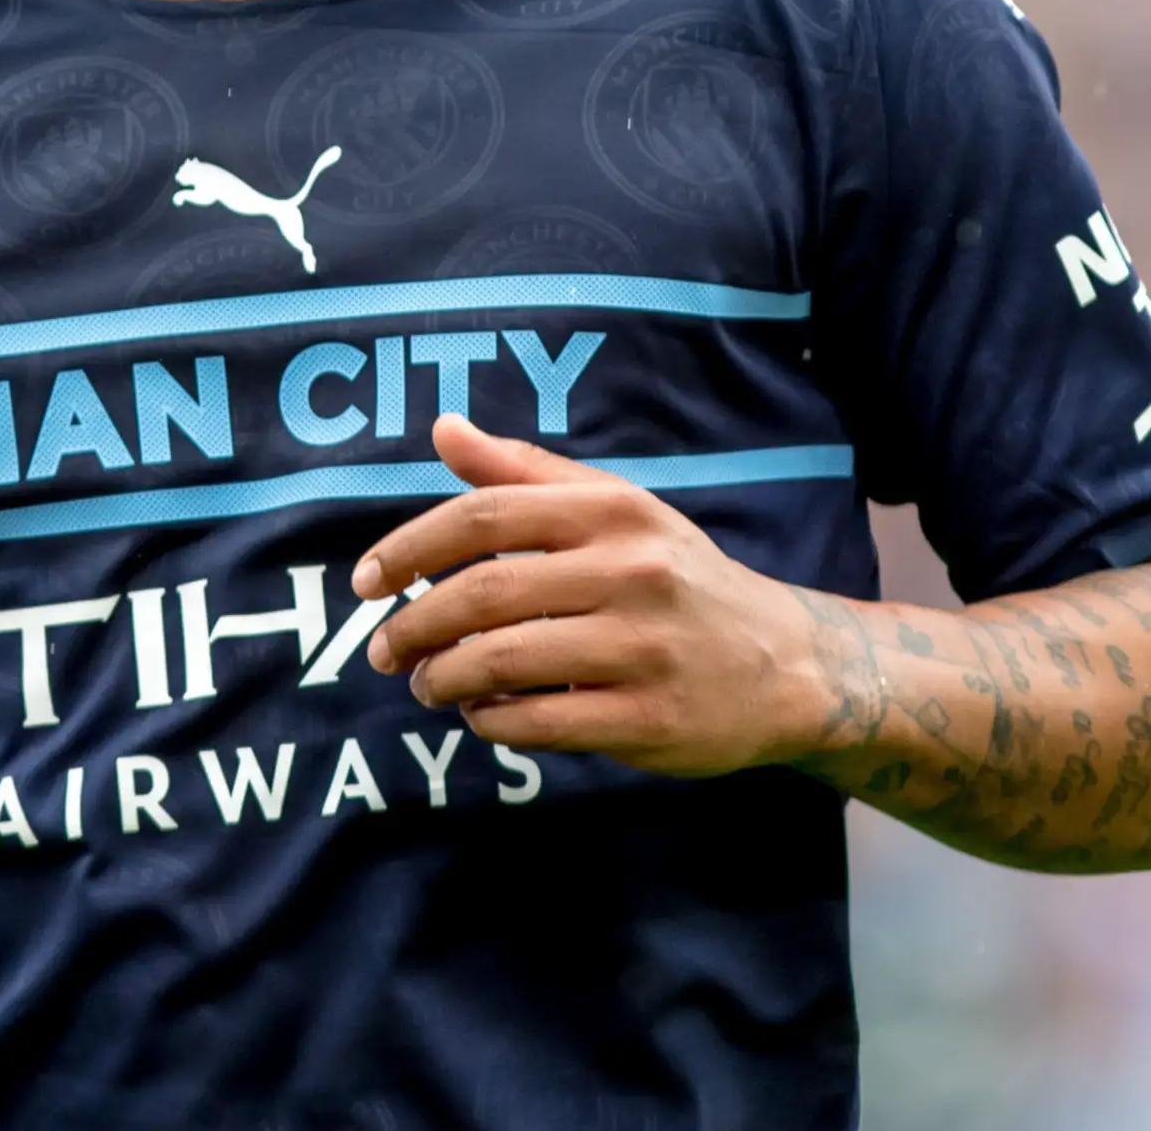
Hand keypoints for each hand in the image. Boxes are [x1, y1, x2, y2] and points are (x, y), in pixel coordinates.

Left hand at [351, 416, 828, 777]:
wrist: (786, 665)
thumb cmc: (680, 580)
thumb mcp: (618, 511)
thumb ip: (526, 473)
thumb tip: (443, 428)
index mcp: (614, 511)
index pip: (484, 517)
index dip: (409, 548)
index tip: (364, 580)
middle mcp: (631, 572)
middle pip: (483, 594)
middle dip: (414, 625)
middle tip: (384, 651)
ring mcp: (643, 648)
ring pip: (503, 663)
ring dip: (444, 679)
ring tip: (429, 685)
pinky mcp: (649, 717)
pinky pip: (539, 722)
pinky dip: (491, 722)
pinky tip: (483, 715)